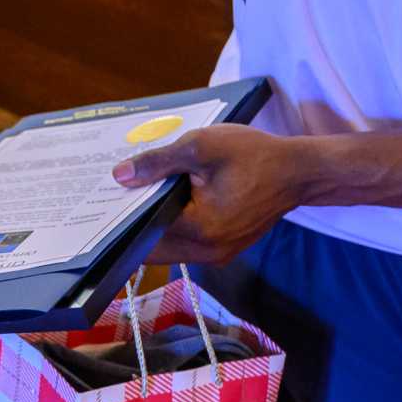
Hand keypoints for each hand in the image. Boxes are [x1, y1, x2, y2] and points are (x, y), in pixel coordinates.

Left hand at [111, 125, 311, 264]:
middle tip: (112, 198)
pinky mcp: (225, 248)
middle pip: (154, 246)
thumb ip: (159, 162)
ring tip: (135, 195)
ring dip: (152, 225)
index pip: (145, 230)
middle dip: (132, 224)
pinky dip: (172, 225)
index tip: (102, 201)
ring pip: (169, 247)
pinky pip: (187, 243)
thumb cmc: (254, 154)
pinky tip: (164, 200)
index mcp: (200, 230)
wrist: (299, 172)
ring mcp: (218, 254)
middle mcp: (207, 252)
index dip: (122, 215)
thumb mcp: (203, 146)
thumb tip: (120, 176)